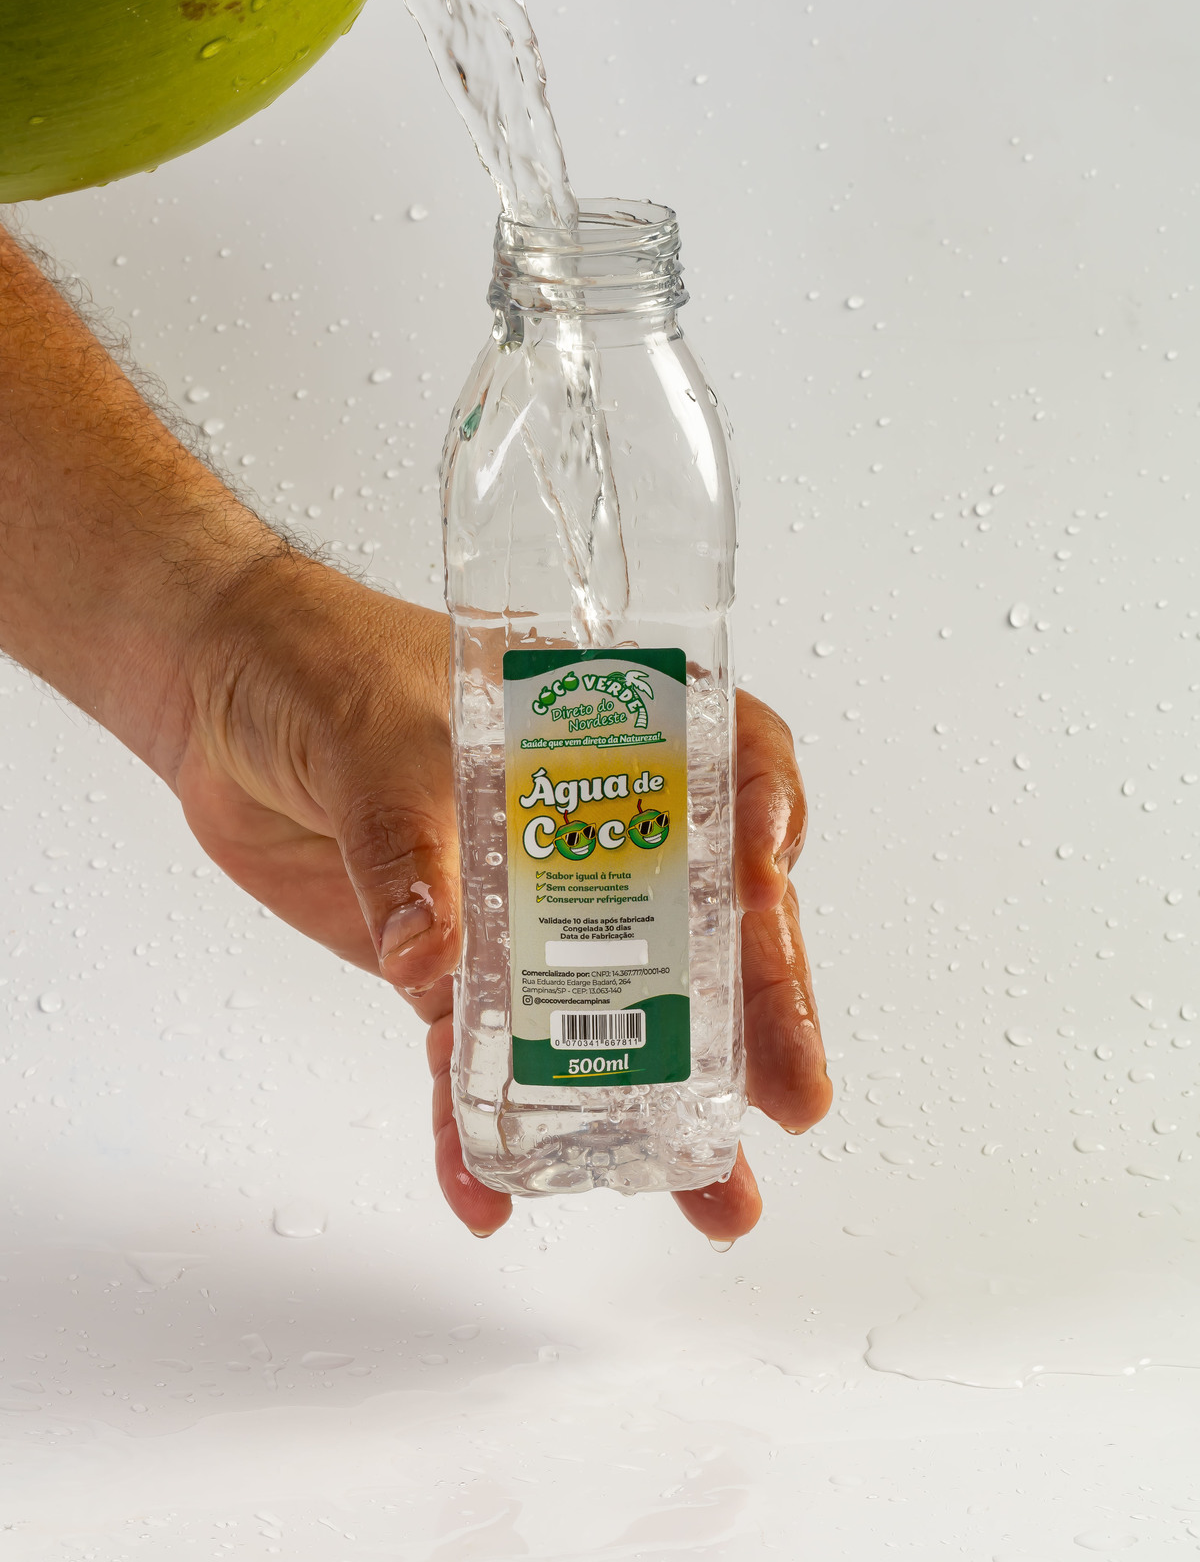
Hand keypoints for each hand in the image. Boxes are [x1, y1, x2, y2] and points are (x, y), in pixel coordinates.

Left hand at [176, 552, 831, 1240]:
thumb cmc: (315, 664)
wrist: (220, 699)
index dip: (768, 815)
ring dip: (660, 1106)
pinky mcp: (451, 966)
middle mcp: (590, 820)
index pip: (729, 757)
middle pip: (700, 914)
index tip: (767, 879)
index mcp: (602, 728)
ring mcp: (525, 903)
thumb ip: (402, 843)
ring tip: (715, 1195)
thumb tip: (430, 959)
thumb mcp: (368, 734)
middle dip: (758, 1010)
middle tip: (792, 1095)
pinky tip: (486, 1191)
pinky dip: (479, 1129)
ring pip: (613, 1012)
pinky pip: (482, 1059)